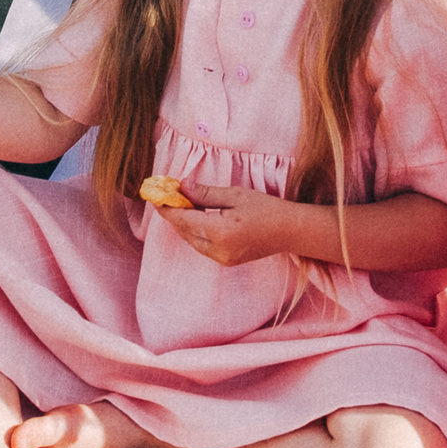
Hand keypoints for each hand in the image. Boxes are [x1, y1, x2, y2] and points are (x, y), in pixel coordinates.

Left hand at [154, 182, 298, 267]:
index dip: (167, 207)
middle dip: (174, 214)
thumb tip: (181, 186)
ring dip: (183, 223)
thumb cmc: (266, 209)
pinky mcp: (226, 261)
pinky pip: (202, 246)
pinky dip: (195, 232)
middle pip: (184, 231)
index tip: (156, 195)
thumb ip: (205, 193)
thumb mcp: (235, 195)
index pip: (184, 219)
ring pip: (191, 240)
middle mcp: (218, 250)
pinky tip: (196, 218)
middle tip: (166, 196)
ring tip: (181, 204)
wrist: (290, 232)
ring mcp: (222, 259)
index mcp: (221, 231)